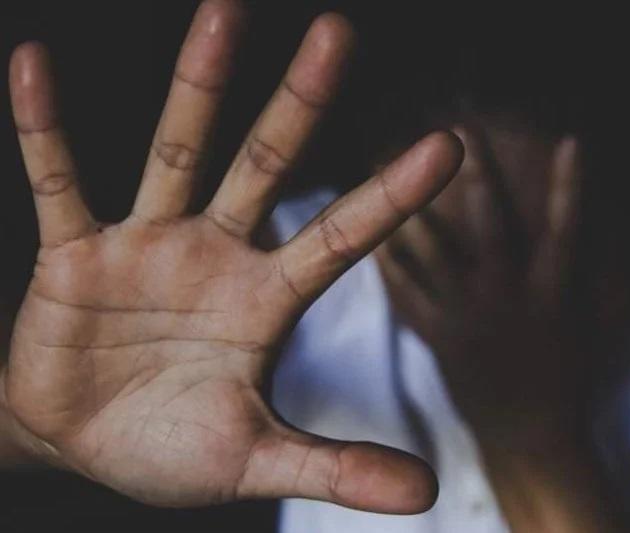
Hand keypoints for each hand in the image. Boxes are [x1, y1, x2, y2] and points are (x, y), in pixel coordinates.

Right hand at [2, 0, 462, 511]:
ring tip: (225, 13)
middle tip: (338, 30)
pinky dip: (47, 131)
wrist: (79, 445)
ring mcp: (148, 244)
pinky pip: (59, 181)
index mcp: (267, 300)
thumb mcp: (256, 461)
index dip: (395, 195)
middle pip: (268, 164)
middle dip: (301, 102)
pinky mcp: (76, 253)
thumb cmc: (171, 447)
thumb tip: (427, 493)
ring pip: (179, 151)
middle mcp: (217, 255)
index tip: (451, 144)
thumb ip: (335, 468)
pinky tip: (36, 66)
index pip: (343, 235)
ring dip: (199, 85)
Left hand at [376, 122, 580, 444]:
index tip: (573, 139)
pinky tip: (372, 231)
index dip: (572, 186)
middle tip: (459, 131)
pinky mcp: (439, 337)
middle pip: (491, 227)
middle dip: (478, 176)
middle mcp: (509, 300)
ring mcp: (469, 318)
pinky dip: (390, 262)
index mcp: (553, 296)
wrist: (528, 437)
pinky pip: (408, 293)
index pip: (567, 230)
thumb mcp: (600, 326)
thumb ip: (613, 273)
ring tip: (388, 165)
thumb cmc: (571, 375)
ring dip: (412, 208)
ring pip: (434, 254)